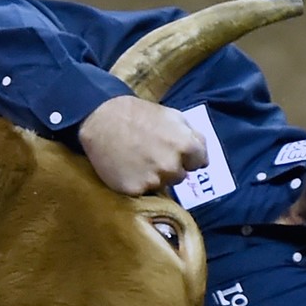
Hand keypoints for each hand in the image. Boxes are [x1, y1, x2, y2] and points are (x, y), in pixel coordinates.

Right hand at [77, 96, 206, 195]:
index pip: (200, 163)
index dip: (188, 157)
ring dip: (154, 177)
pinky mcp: (134, 190)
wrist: (102, 120)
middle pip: (180, 176)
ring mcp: (153, 180)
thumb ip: (193, 136)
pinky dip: (137, 182)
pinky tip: (128, 168)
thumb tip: (204, 157)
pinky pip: (142, 191)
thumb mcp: (173, 116)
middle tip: (152, 154)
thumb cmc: (139, 114)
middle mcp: (172, 166)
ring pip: (162, 185)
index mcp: (186, 146)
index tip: (175, 152)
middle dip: (171, 167)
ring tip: (139, 161)